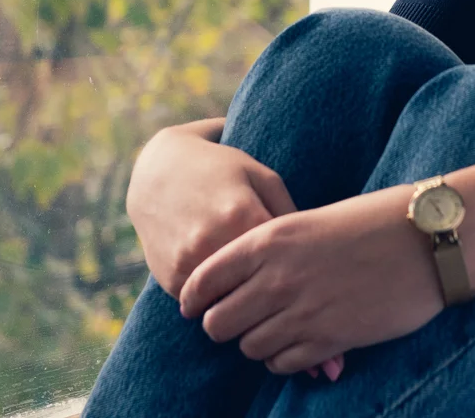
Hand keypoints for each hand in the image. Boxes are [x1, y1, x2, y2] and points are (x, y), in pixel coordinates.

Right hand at [126, 121, 297, 298]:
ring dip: (246, 301)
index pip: (285, 262)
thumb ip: (290, 214)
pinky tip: (227, 286)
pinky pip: (206, 305)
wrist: (158, 171)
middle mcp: (212, 243)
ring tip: (260, 293)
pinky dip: (219, 300)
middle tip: (289, 292)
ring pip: (232, 304)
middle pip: (259, 289)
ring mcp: (188, 264)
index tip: (309, 274)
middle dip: (276, 292)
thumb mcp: (261, 177)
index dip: (300, 270)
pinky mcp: (171, 280)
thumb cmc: (222, 170)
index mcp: (242, 216)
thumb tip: (316, 258)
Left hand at [178, 185, 444, 375]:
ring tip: (273, 330)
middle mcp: (277, 277)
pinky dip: (282, 359)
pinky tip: (297, 345)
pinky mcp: (329, 340)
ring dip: (256, 343)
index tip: (197, 305)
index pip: (203, 279)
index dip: (194, 297)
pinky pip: (282, 364)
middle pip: (218, 322)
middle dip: (223, 324)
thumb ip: (271, 248)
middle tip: (238, 321)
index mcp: (268, 238)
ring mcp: (302, 312)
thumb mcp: (309, 221)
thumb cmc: (371, 221)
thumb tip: (240, 277)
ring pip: (248, 347)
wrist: (425, 240)